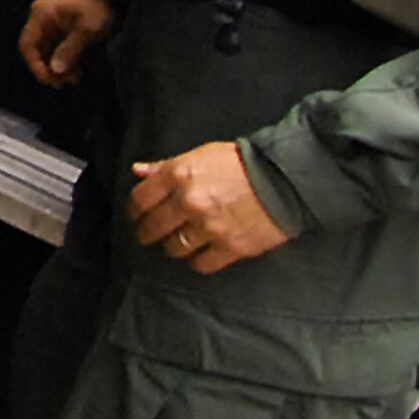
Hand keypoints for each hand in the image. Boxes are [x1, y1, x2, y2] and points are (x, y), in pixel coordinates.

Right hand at [18, 0, 116, 87]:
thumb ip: (69, 50)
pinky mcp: (60, 27)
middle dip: (48, 69)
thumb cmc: (97, 6)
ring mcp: (50, 23)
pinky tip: (76, 69)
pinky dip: (63, 60)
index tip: (50, 80)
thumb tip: (55, 71)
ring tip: (74, 78)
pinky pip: (55, 47)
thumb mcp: (86, 29)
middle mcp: (40, 19)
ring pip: (46, 50)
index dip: (35, 65)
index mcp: (41, 15)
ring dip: (57, 66)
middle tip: (64, 83)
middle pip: (35, 49)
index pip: (27, 44)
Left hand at [127, 140, 294, 273]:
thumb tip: (138, 171)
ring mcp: (209, 227)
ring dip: (173, 246)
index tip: (135, 216)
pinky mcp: (230, 246)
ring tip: (178, 242)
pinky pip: (201, 263)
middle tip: (150, 234)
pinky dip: (197, 261)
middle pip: (153, 227)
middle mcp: (189, 202)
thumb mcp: (201, 154)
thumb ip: (167, 166)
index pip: (140, 200)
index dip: (134, 211)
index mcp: (179, 175)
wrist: (284, 179)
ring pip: (174, 247)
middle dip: (147, 232)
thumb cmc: (242, 162)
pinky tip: (199, 253)